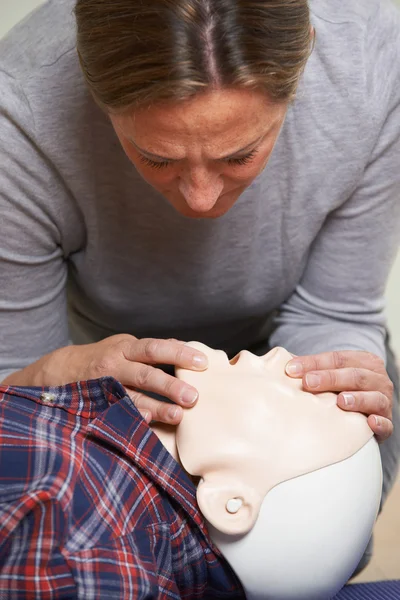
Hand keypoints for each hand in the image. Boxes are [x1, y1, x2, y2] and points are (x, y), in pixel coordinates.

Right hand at [3, 335, 207, 425]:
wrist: (59, 370)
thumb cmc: (103, 358)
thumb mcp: (125, 346)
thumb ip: (151, 350)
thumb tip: (185, 348)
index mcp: (126, 348)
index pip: (156, 348)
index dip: (179, 354)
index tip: (202, 362)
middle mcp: (114, 364)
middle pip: (145, 374)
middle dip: (169, 385)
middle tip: (193, 397)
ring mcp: (103, 386)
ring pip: (132, 397)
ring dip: (155, 407)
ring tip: (177, 416)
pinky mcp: (96, 403)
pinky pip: (116, 413)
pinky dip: (132, 418)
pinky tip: (147, 425)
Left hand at [285, 350, 393, 441]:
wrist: (366, 411)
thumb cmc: (342, 389)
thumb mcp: (331, 375)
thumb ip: (313, 370)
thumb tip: (285, 367)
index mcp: (365, 362)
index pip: (338, 359)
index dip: (315, 362)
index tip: (291, 369)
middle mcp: (378, 379)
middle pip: (355, 375)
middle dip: (330, 378)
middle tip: (309, 382)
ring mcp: (384, 401)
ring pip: (374, 397)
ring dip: (357, 399)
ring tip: (340, 400)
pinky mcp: (386, 423)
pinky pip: (386, 424)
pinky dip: (380, 423)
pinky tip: (369, 422)